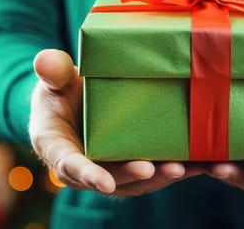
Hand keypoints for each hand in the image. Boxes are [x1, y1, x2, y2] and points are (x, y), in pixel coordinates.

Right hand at [29, 49, 203, 195]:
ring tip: (182, 168)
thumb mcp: (53, 80)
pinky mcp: (132, 164)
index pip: (70, 165)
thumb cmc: (61, 91)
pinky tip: (198, 164)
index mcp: (58, 148)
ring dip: (158, 178)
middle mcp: (84, 167)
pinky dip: (175, 170)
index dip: (87, 175)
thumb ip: (51, 72)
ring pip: (135, 182)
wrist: (76, 103)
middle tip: (153, 169)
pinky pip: (153, 173)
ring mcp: (110, 169)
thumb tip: (44, 60)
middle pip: (109, 179)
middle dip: (131, 176)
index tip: (105, 183)